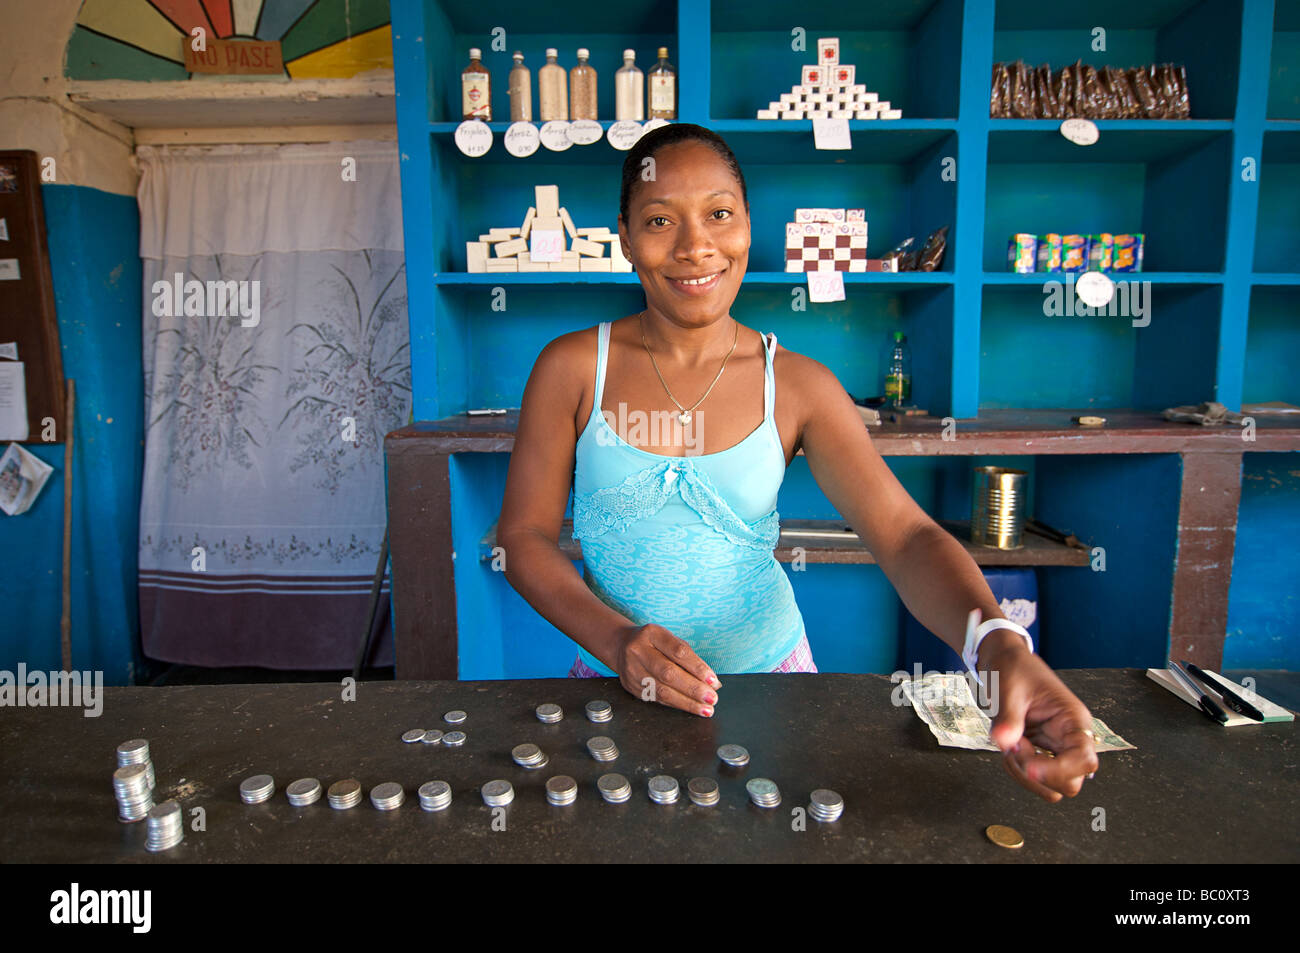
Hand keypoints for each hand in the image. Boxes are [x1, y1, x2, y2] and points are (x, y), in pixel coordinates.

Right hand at [614, 623, 721, 716]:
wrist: (622, 646)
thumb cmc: (654, 643)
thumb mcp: (670, 640)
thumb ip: (690, 658)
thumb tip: (712, 682)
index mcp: (652, 634)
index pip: (678, 651)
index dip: (697, 667)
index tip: (713, 680)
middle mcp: (638, 651)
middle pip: (668, 673)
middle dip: (693, 688)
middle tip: (711, 698)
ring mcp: (632, 670)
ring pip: (662, 690)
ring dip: (687, 702)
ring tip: (705, 708)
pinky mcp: (631, 687)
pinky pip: (657, 698)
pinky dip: (677, 704)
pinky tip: (690, 707)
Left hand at [978, 632, 1099, 802]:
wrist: (1003, 660)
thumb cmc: (1013, 668)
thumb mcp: (1008, 689)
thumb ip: (1008, 718)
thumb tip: (1004, 743)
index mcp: (1073, 719)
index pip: (1084, 760)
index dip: (1058, 771)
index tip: (1029, 766)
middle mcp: (1070, 737)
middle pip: (1070, 782)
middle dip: (1038, 774)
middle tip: (1016, 746)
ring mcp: (1055, 747)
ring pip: (1052, 786)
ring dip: (1025, 775)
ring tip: (1010, 744)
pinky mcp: (1040, 751)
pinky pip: (1035, 777)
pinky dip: (1018, 770)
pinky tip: (1009, 745)